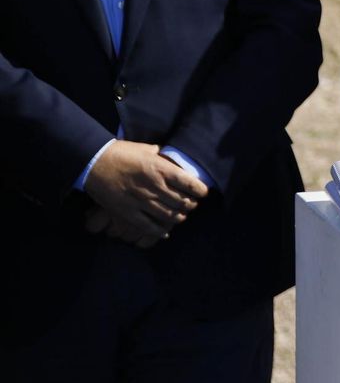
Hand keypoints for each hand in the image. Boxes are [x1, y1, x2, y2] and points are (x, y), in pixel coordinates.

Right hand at [82, 141, 207, 243]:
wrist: (93, 161)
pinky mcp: (127, 212)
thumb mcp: (147, 149)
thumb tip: (173, 160)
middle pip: (182, 202)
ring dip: (178, 218)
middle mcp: (155, 187)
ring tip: (181, 216)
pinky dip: (159, 231)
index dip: (200, 191)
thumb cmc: (121, 152)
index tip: (203, 192)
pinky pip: (148, 226)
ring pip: (168, 216)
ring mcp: (141, 201)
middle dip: (191, 205)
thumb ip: (162, 157)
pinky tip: (165, 233)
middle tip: (192, 205)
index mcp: (162, 169)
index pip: (190, 184)